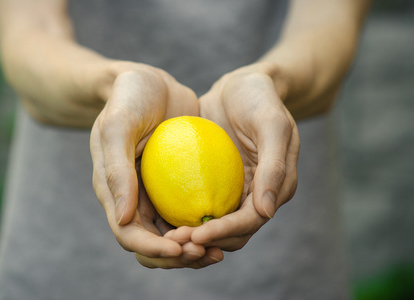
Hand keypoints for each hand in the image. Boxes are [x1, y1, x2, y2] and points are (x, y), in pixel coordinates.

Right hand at [90, 61, 222, 267]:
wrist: (148, 80)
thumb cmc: (128, 98)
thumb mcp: (118, 125)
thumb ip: (117, 169)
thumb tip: (124, 218)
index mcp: (113, 191)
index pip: (129, 234)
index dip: (153, 249)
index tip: (182, 247)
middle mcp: (133, 198)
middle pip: (153, 244)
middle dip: (179, 256)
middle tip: (209, 252)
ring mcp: (156, 193)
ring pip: (175, 234)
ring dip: (196, 246)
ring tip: (222, 247)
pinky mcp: (178, 184)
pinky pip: (192, 211)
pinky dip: (206, 223)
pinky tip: (230, 222)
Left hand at [170, 64, 299, 251]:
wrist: (242, 85)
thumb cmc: (261, 100)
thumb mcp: (273, 125)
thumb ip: (274, 166)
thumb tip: (265, 212)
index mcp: (276, 189)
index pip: (250, 221)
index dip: (224, 232)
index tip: (195, 234)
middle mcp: (256, 195)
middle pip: (231, 233)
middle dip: (205, 242)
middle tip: (173, 241)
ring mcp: (234, 189)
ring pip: (213, 224)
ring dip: (191, 234)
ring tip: (165, 236)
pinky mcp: (214, 181)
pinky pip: (197, 202)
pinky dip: (183, 214)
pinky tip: (159, 215)